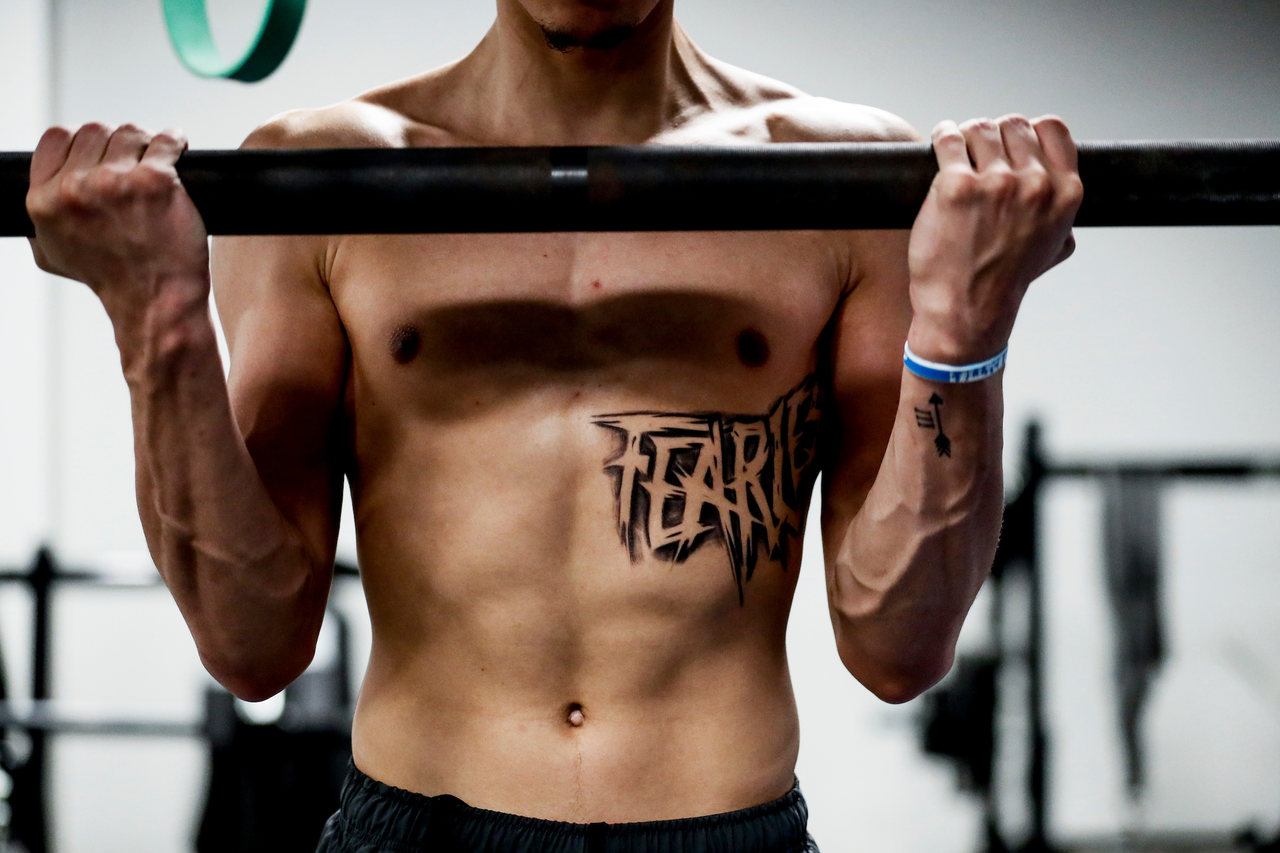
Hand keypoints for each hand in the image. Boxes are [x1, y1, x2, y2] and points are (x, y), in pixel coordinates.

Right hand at [26, 123, 209, 322]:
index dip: (80, 140)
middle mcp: (76, 188)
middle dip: (115, 142)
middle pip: (94, 130)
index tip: (100, 150)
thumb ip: (39, 221)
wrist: (155, 301)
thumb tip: (41, 196)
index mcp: (45, 200)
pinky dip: (175, 140)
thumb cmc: (111, 281)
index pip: (56, 138)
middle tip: (133, 159)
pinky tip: (177, 148)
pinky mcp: (156, 181)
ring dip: (145, 142)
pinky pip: (167, 141)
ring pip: (130, 132)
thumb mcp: (53, 254)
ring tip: (155, 159)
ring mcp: (116, 182)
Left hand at [906, 114, 1082, 363]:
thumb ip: (1061, 214)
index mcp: (1065, 193)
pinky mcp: (956, 187)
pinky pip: (948, 139)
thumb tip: (1058, 187)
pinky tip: (941, 143)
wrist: (966, 312)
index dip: (1028, 131)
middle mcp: (1035, 184)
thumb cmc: (1003, 283)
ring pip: (980, 128)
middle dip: (993, 135)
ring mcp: (995, 183)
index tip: (1009, 143)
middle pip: (1012, 125)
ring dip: (966, 136)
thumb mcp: (1053, 247)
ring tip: (957, 152)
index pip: (1052, 128)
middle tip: (976, 152)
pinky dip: (943, 137)